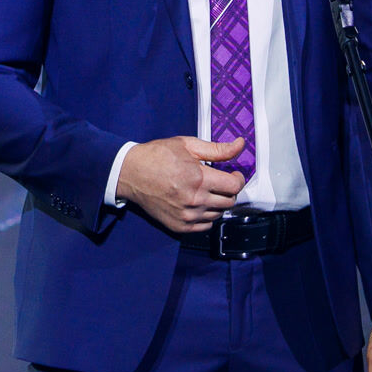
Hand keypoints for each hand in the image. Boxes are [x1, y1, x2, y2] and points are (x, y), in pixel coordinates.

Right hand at [114, 136, 247, 233]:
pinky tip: (198, 204)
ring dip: (217, 203)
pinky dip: (206, 216)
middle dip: (228, 190)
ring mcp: (187, 215)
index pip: (234, 186)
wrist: (130, 173)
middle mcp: (195, 200)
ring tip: (206, 192)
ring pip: (218, 214)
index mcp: (199, 178)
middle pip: (229, 202)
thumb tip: (240, 145)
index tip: (234, 175)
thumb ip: (217, 149)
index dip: (238, 179)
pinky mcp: (179, 226)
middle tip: (219, 182)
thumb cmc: (156, 156)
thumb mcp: (187, 145)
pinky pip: (205, 226)